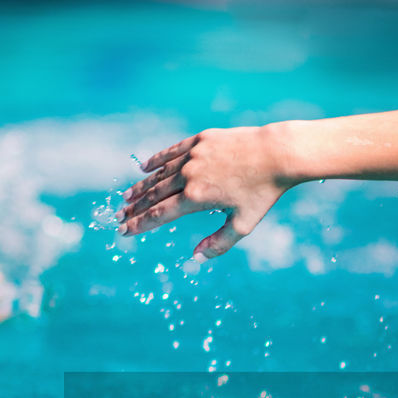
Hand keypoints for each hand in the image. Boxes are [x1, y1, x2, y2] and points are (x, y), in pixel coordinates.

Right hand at [117, 125, 291, 258]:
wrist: (277, 154)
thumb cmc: (263, 192)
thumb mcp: (243, 224)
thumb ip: (219, 244)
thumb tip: (195, 257)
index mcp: (196, 198)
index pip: (159, 214)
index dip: (140, 224)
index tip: (124, 231)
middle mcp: (189, 175)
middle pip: (154, 194)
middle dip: (135, 207)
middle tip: (120, 216)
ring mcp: (193, 155)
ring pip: (160, 174)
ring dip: (142, 186)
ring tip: (128, 196)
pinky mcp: (200, 140)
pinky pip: (172, 152)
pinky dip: (156, 160)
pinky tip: (145, 168)